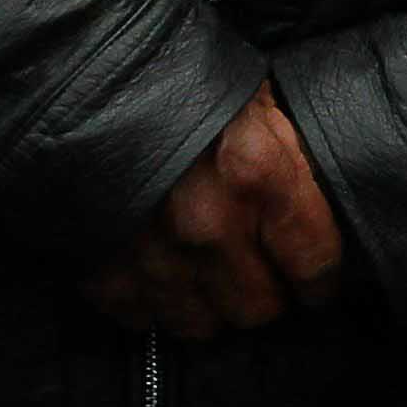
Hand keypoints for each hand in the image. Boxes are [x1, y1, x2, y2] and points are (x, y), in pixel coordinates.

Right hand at [81, 84, 343, 339]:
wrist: (84, 81)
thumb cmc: (181, 80)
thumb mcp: (254, 104)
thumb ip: (285, 159)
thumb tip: (312, 204)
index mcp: (260, 176)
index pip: (315, 262)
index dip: (322, 280)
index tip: (318, 285)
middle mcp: (212, 227)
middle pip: (258, 308)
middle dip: (264, 296)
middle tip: (260, 279)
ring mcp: (155, 257)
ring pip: (201, 326)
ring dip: (208, 308)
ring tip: (208, 282)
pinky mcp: (106, 273)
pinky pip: (143, 319)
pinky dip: (152, 305)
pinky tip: (159, 277)